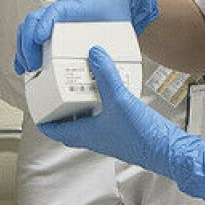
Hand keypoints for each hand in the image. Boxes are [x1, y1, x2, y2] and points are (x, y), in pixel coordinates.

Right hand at [15, 0, 157, 74]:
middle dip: (28, 44)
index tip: (39, 39)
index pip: (54, 12)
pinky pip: (32, 34)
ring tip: (26, 68)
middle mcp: (59, 11)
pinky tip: (24, 66)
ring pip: (28, 27)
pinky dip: (25, 49)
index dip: (43, 25)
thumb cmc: (112, 5)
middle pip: (34, 21)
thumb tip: (109, 65)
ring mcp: (53, 18)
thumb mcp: (116, 20)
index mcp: (75, 6)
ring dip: (23, 48)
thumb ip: (115, 41)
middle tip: (33, 64)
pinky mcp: (53, 26)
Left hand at [39, 45, 204, 201]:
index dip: (42, 115)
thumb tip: (93, 53)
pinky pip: (101, 114)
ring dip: (79, 102)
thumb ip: (106, 75)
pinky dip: (98, 102)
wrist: (169, 151)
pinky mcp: (120, 129)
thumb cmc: (142, 136)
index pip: (53, 128)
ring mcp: (107, 134)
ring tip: (80, 81)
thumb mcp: (120, 99)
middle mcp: (93, 136)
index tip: (35, 100)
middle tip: (56, 85)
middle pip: (67, 122)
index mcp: (85, 133)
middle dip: (60, 105)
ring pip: (84, 118)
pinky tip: (108, 87)